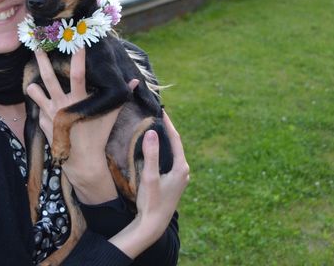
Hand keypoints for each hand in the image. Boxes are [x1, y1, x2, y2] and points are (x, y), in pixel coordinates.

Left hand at [26, 47, 139, 203]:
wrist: (81, 161)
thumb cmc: (97, 136)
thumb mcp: (110, 116)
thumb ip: (120, 98)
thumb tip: (134, 82)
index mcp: (80, 100)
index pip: (78, 74)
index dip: (77, 57)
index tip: (75, 41)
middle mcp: (62, 104)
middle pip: (49, 77)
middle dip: (42, 60)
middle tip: (36, 45)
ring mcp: (50, 113)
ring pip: (36, 91)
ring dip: (34, 85)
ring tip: (33, 81)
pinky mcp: (43, 121)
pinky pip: (39, 107)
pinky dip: (42, 105)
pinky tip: (46, 108)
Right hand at [110, 111, 189, 257]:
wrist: (154, 224)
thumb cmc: (151, 201)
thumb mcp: (149, 176)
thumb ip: (151, 154)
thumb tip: (151, 132)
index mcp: (181, 167)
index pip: (175, 138)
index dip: (167, 123)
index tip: (160, 109)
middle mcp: (184, 170)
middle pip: (175, 143)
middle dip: (166, 128)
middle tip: (155, 113)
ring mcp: (179, 176)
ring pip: (172, 151)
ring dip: (164, 138)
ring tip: (154, 125)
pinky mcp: (174, 180)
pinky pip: (169, 158)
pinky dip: (163, 149)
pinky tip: (153, 146)